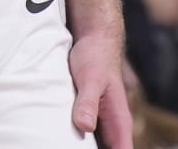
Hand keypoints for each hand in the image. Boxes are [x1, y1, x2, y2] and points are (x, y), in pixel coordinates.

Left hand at [69, 29, 134, 146]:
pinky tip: (59, 144)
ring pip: (96, 147)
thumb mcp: (91, 79)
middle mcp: (112, 126)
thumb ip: (88, 102)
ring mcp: (100, 122)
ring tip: (58, 147)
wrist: (93, 39)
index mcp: (119, 122)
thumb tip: (85, 127)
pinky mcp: (87, 116)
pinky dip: (75, 143)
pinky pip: (84, 138)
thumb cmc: (96, 57)